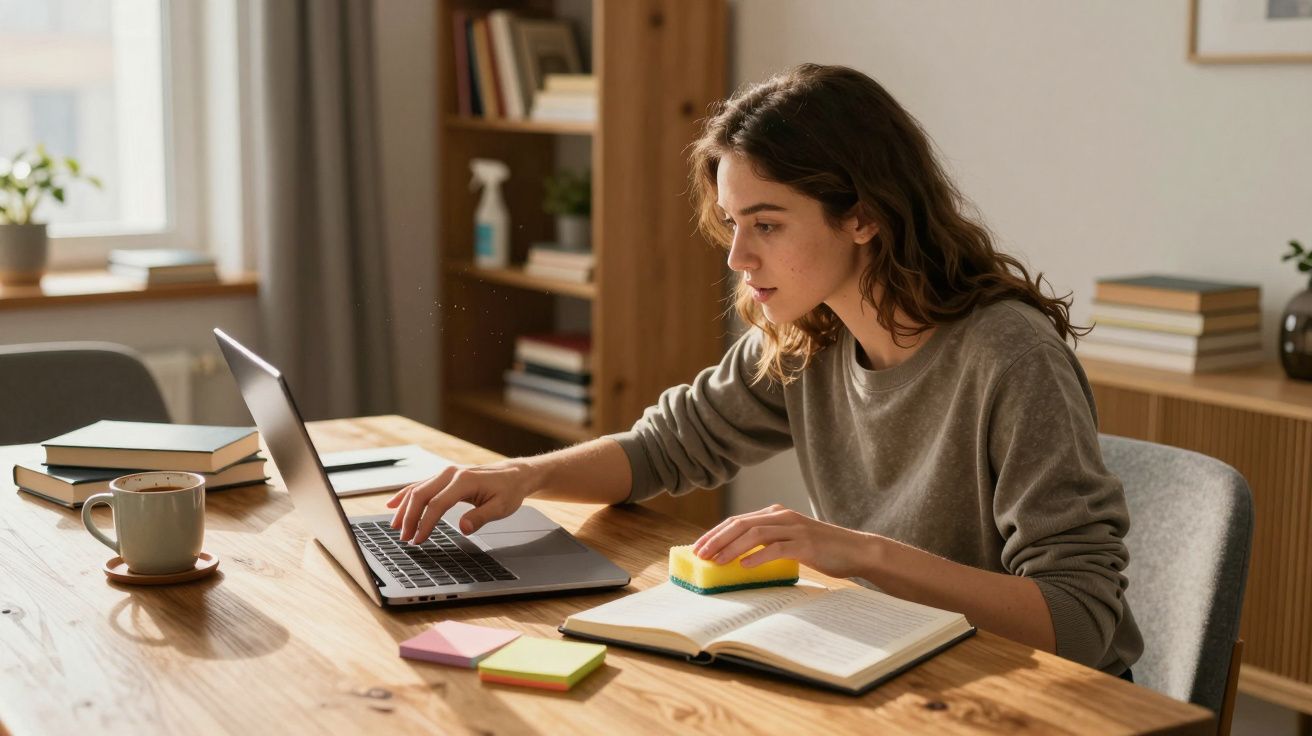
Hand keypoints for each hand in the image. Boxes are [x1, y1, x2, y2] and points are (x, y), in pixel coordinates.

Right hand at [385, 459, 539, 543]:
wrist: (514, 474)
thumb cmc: (508, 490)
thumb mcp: (501, 507)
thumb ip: (481, 517)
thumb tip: (463, 527)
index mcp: (464, 481)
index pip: (437, 504)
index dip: (425, 524)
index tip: (417, 540)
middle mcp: (451, 474)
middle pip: (421, 495)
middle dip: (409, 517)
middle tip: (403, 538)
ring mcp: (446, 473)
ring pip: (417, 489)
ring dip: (404, 508)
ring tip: (396, 527)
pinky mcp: (445, 477)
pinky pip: (420, 485)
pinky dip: (406, 495)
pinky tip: (393, 504)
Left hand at [691, 504, 872, 579]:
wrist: (856, 550)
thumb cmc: (821, 549)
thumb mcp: (790, 541)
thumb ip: (767, 542)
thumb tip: (737, 559)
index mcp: (775, 514)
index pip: (737, 520)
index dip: (715, 533)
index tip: (698, 547)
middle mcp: (782, 516)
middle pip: (741, 524)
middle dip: (717, 539)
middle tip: (700, 554)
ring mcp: (794, 528)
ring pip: (754, 534)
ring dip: (732, 548)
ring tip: (716, 561)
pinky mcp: (805, 544)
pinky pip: (776, 548)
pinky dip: (758, 557)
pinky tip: (745, 566)